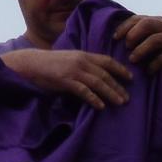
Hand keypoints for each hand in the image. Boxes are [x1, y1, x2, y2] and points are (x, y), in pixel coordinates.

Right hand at [5, 47, 132, 109]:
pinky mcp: (65, 81)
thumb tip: (96, 77)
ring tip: (120, 102)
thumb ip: (83, 66)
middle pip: (105, 74)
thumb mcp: (69, 60)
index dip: (120, 69)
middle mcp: (81, 61)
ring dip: (111, 93)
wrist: (30, 63)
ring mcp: (73, 71)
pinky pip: (83, 91)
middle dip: (118, 86)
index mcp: (83, 55)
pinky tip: (100, 106)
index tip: (130, 77)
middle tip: (128, 97)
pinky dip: (93, 98)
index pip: (107, 60)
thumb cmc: (50, 64)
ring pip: (98, 82)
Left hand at [116, 13, 161, 79]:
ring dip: (142, 49)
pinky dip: (156, 63)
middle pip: (147, 24)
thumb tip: (117, 42)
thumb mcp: (155, 39)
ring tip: (133, 60)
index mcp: (157, 21)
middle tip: (126, 47)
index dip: (125, 27)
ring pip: (156, 39)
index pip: (138, 18)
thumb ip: (141, 37)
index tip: (115, 38)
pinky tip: (149, 70)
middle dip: (133, 35)